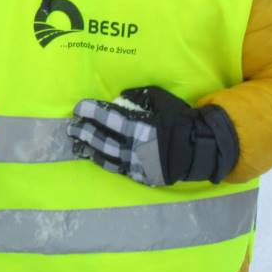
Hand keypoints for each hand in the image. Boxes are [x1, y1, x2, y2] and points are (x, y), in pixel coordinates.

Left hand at [68, 86, 238, 185]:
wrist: (200, 150)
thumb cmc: (180, 120)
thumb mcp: (162, 100)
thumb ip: (140, 97)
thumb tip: (121, 98)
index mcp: (138, 126)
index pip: (107, 118)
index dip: (91, 112)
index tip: (78, 108)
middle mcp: (132, 146)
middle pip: (101, 138)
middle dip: (84, 132)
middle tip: (71, 127)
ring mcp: (135, 163)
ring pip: (105, 156)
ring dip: (89, 148)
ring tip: (77, 143)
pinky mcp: (139, 175)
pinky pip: (117, 168)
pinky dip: (103, 162)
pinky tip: (94, 157)